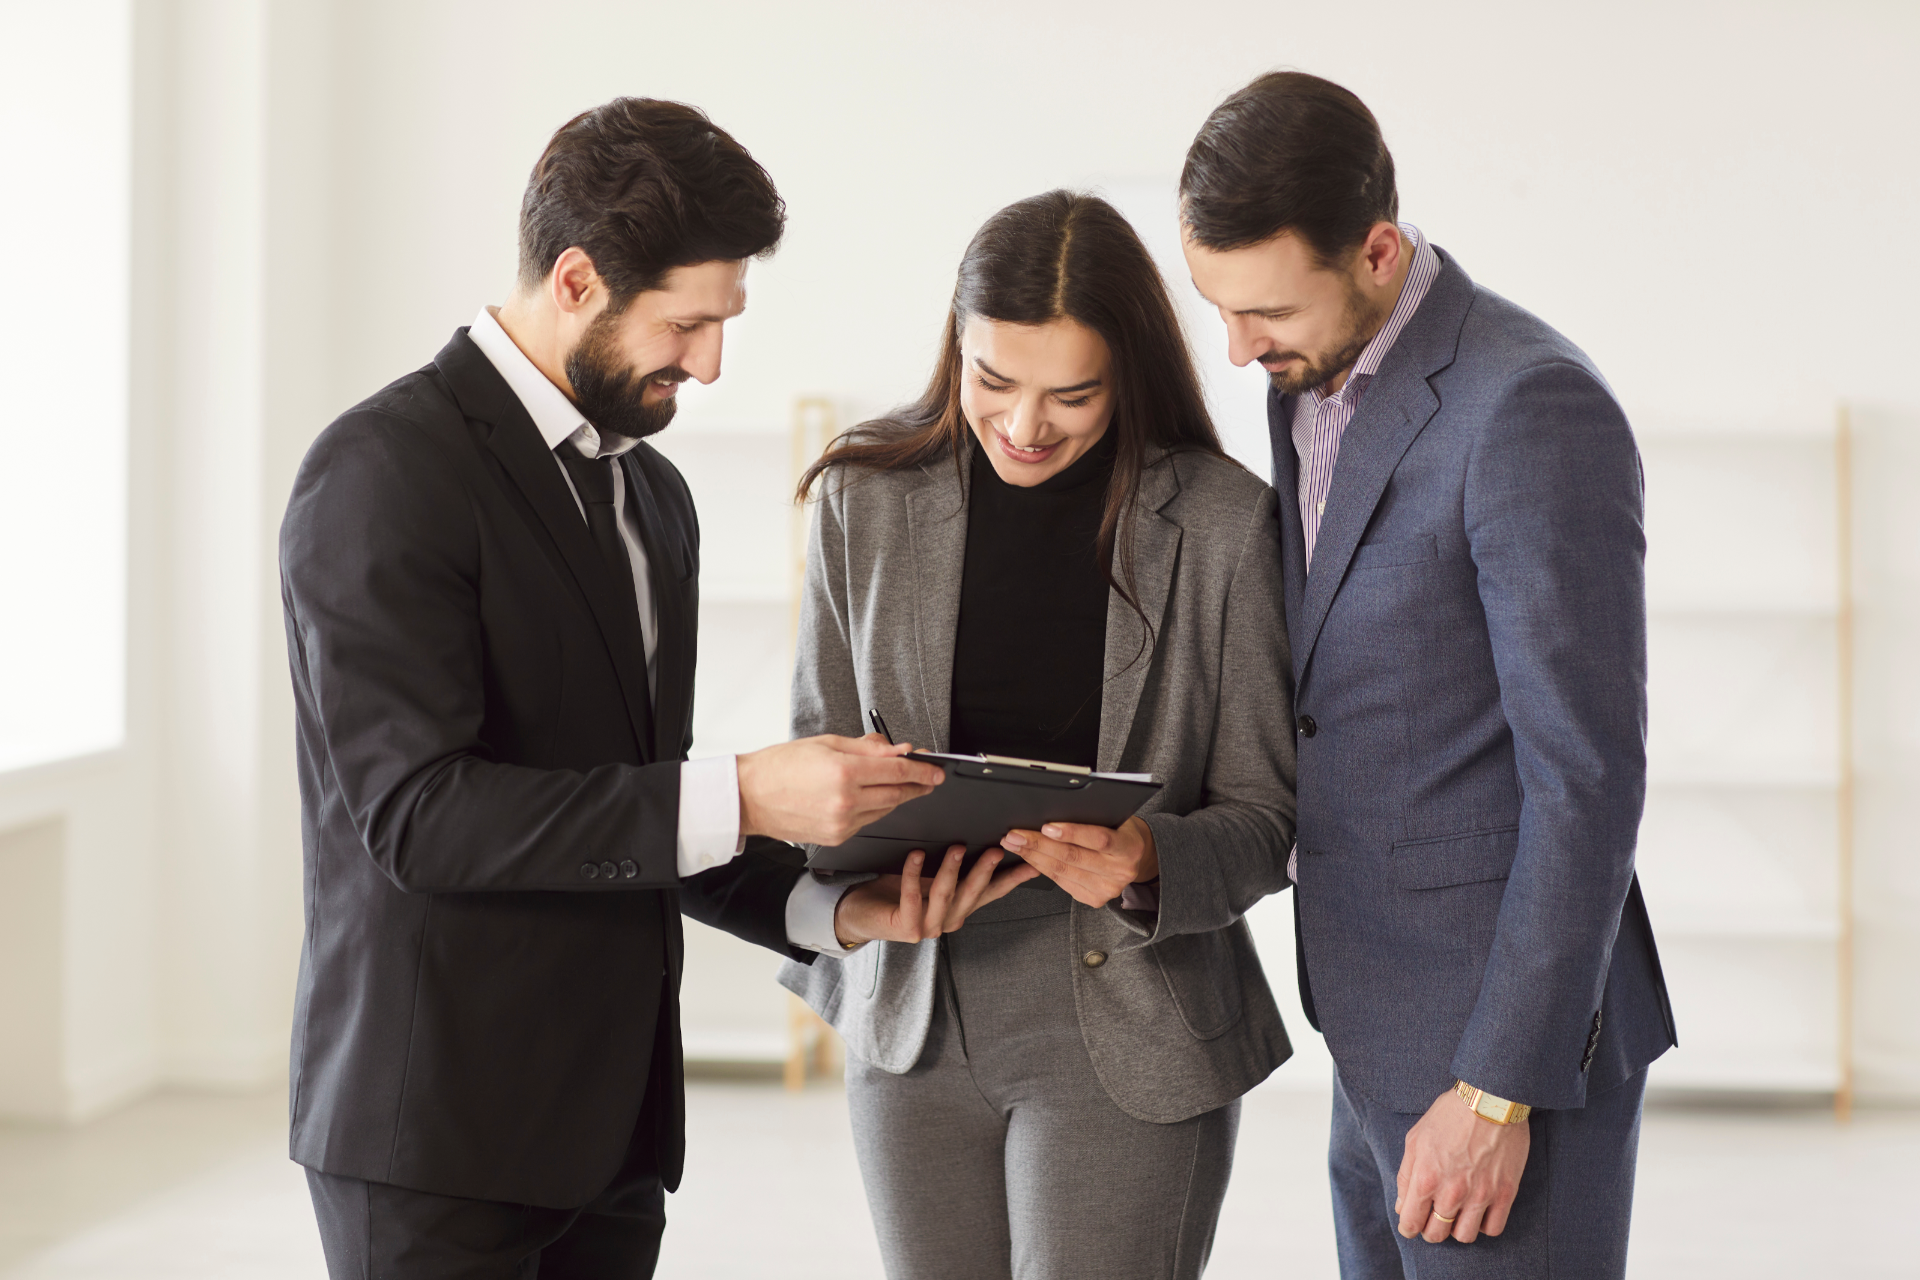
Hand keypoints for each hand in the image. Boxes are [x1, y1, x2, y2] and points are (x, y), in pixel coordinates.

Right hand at [736, 734, 943, 846]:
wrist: (751, 797)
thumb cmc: (781, 765)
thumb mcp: (827, 743)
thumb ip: (867, 748)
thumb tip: (898, 749)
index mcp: (844, 772)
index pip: (897, 770)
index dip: (922, 770)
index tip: (936, 769)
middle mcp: (846, 801)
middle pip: (897, 794)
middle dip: (917, 786)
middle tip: (930, 779)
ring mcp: (842, 823)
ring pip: (885, 811)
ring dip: (897, 798)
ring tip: (904, 785)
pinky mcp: (837, 838)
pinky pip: (868, 822)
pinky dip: (876, 810)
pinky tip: (874, 799)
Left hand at [834, 844, 1039, 944]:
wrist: (859, 914)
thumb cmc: (893, 892)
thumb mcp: (928, 876)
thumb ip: (950, 866)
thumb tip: (971, 837)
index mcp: (958, 908)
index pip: (992, 892)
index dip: (1013, 879)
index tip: (1032, 865)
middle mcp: (947, 920)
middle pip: (973, 894)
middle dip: (986, 871)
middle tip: (996, 850)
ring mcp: (928, 927)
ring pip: (946, 895)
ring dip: (953, 870)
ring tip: (957, 847)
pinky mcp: (906, 927)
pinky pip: (912, 897)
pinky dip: (914, 874)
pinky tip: (916, 855)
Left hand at [998, 816, 1157, 907]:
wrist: (1134, 856)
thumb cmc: (1121, 830)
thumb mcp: (1115, 817)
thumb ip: (1093, 816)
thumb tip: (1054, 808)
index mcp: (1130, 848)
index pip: (1100, 839)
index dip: (1072, 832)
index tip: (1046, 826)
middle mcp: (1120, 872)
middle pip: (1074, 857)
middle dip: (1039, 844)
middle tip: (1015, 834)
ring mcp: (1107, 889)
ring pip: (1063, 871)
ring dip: (1033, 856)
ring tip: (1014, 843)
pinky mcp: (1094, 899)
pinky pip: (1061, 882)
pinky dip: (1041, 868)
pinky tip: (1028, 857)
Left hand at [1394, 1089, 1530, 1243]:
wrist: (1490, 1099)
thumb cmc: (1450, 1114)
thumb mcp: (1416, 1138)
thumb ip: (1406, 1175)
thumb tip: (1403, 1206)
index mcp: (1426, 1177)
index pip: (1411, 1222)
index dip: (1408, 1227)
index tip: (1411, 1225)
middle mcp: (1452, 1192)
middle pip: (1436, 1234)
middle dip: (1430, 1229)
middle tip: (1433, 1217)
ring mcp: (1480, 1195)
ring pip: (1464, 1236)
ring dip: (1457, 1228)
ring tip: (1457, 1214)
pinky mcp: (1505, 1193)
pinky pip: (1493, 1229)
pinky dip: (1483, 1225)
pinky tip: (1478, 1211)